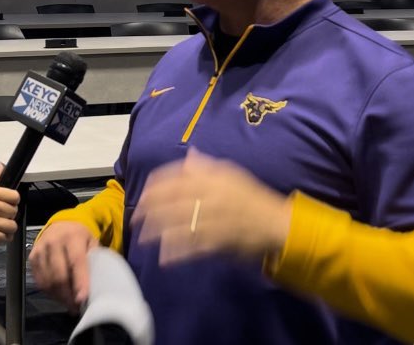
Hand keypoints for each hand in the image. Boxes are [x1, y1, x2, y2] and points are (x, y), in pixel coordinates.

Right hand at [29, 221, 97, 313]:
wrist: (60, 226)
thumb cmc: (79, 237)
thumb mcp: (92, 242)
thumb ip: (94, 260)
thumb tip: (96, 285)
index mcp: (72, 237)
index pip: (76, 262)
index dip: (79, 282)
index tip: (82, 299)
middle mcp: (53, 242)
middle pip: (59, 275)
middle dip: (68, 295)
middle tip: (76, 307)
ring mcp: (40, 250)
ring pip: (48, 281)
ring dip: (59, 296)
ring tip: (69, 304)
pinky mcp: (32, 258)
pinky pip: (40, 281)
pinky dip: (50, 292)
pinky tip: (59, 295)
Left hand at [132, 147, 291, 265]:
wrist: (277, 223)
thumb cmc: (252, 197)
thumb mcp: (231, 174)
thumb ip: (207, 166)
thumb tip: (189, 155)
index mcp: (212, 177)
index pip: (175, 177)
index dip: (155, 185)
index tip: (143, 193)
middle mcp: (210, 195)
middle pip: (171, 201)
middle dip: (150, 210)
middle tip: (136, 218)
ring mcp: (214, 219)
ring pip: (179, 224)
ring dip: (158, 232)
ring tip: (143, 239)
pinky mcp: (219, 240)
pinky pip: (194, 246)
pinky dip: (178, 253)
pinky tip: (165, 258)